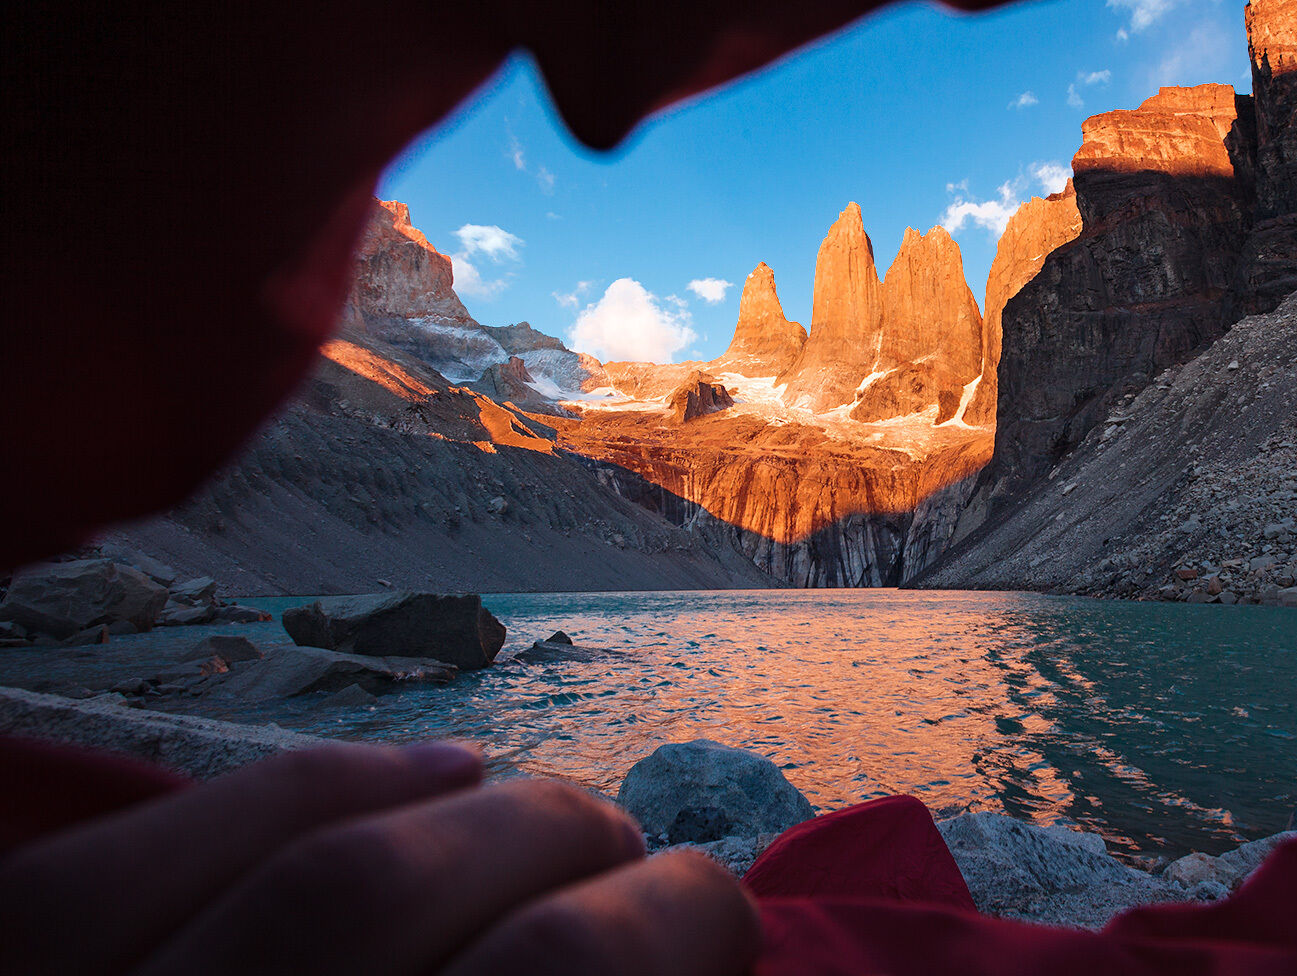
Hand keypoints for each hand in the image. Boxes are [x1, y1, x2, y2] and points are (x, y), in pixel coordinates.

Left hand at [0, 742, 758, 974]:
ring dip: (490, 820)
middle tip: (650, 875)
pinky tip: (433, 775)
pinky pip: (137, 849)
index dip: (678, 940)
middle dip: (600, 876)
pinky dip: (318, 787)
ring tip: (565, 819)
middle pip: (476, 957)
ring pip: (324, 877)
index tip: (722, 921)